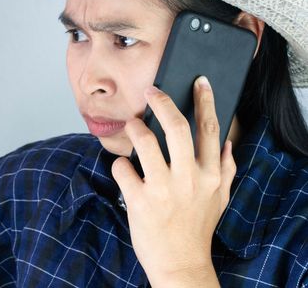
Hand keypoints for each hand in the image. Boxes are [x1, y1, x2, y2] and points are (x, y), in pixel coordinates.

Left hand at [111, 76, 235, 284]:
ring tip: (131, 124)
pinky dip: (118, 164)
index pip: (210, 130)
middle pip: (178, 128)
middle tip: (151, 91)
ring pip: (146, 142)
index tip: (199, 82)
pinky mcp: (140, 201)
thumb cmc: (197, 228)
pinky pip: (122, 169)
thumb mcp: (220, 200)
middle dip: (163, 102)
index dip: (205, 101)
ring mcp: (163, 189)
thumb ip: (227, 170)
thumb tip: (228, 143)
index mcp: (211, 176)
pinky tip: (122, 168)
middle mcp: (189, 179)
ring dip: (135, 128)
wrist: (180, 264)